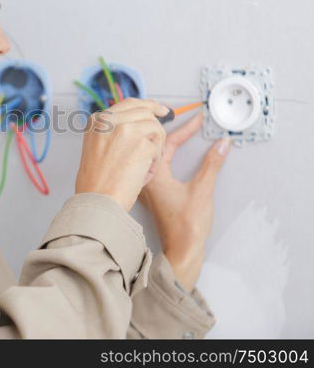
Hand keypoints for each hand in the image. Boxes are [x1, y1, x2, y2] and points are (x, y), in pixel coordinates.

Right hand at [75, 98, 169, 211]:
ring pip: (155, 127)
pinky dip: (154, 162)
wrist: (98, 200)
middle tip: (167, 123)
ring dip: (155, 146)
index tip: (159, 109)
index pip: (128, 104)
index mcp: (97, 121)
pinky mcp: (142, 144)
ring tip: (143, 165)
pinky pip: (159, 147)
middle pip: (145, 111)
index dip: (147, 106)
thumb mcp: (96, 147)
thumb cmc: (97, 182)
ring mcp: (125, 130)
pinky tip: (142, 173)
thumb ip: (113, 131)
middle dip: (158, 122)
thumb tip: (139, 121)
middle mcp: (109, 120)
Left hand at [138, 112, 230, 291]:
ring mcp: (147, 185)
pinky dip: (166, 155)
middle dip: (174, 130)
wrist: (181, 249)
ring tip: (183, 130)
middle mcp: (145, 177)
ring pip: (155, 155)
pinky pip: (156, 166)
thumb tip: (222, 144)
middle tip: (190, 119)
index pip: (167, 142)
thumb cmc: (187, 225)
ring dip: (169, 142)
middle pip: (157, 145)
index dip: (185, 128)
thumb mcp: (203, 190)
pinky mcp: (152, 192)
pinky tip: (175, 152)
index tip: (197, 117)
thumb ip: (212, 164)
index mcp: (152, 174)